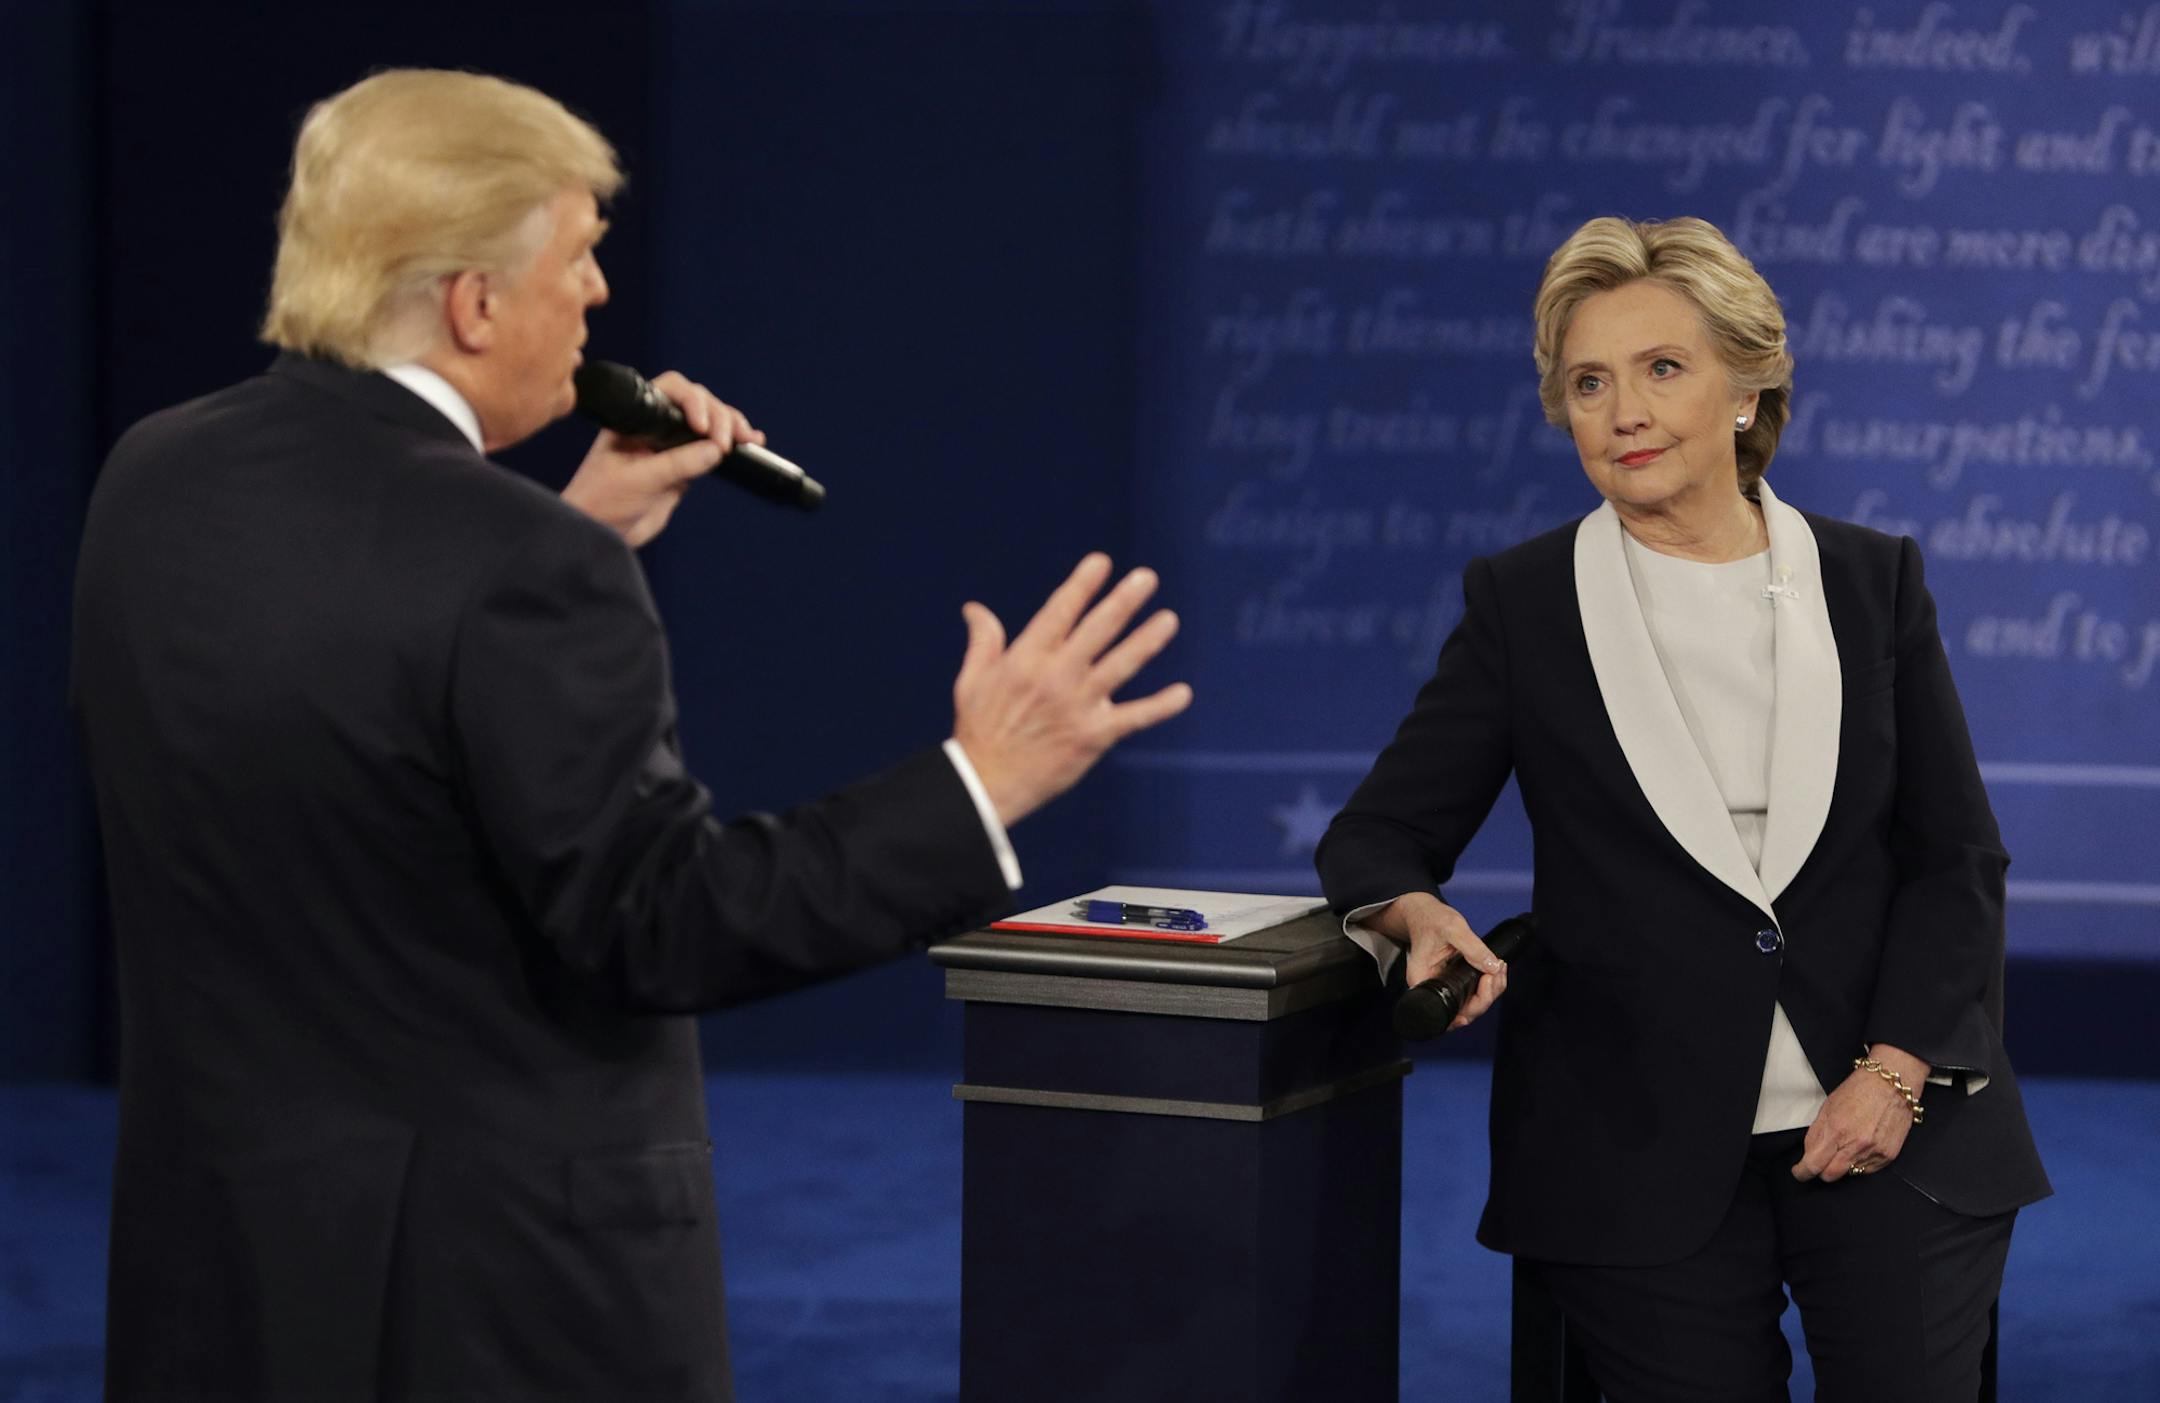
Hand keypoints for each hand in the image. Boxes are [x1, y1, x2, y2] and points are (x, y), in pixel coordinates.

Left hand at [560, 371, 764, 547]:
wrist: (600, 532)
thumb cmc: (602, 501)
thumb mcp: (640, 480)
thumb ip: (678, 463)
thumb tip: (716, 450)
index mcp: (636, 418)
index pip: (671, 391)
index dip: (694, 402)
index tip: (704, 427)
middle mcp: (655, 424)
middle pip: (697, 402)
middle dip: (719, 416)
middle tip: (727, 443)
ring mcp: (671, 444)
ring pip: (710, 422)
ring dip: (731, 426)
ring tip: (748, 439)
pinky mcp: (684, 465)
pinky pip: (713, 448)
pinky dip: (732, 444)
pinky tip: (752, 443)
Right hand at [952, 553, 1192, 825]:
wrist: (986, 784)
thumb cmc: (978, 730)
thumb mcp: (972, 680)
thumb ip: (983, 641)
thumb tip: (974, 608)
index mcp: (1026, 658)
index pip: (1060, 611)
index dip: (1082, 585)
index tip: (1102, 562)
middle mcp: (1056, 676)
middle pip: (1097, 629)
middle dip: (1124, 601)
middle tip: (1147, 578)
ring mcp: (1078, 705)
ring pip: (1121, 664)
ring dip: (1148, 640)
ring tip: (1169, 619)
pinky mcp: (1094, 736)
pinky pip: (1135, 717)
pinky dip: (1161, 706)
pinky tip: (1183, 693)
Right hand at [1366, 892, 1507, 1030]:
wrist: (1425, 913)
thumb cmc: (1430, 920)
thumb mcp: (1452, 929)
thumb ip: (1473, 948)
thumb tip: (1492, 966)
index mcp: (1423, 981)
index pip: (1450, 1011)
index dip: (1472, 1006)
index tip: (1486, 984)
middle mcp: (1433, 989)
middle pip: (1465, 1011)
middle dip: (1487, 995)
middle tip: (1496, 972)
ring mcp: (1445, 986)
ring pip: (1473, 1003)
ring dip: (1492, 990)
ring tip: (1499, 967)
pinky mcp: (1455, 981)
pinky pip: (1475, 992)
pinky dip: (1489, 984)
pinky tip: (1496, 969)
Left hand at [1792, 1042, 1929, 1182]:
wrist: (1892, 1085)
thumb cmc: (1859, 1091)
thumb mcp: (1827, 1107)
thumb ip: (1816, 1133)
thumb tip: (1809, 1154)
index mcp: (1836, 1130)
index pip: (1813, 1164)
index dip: (1803, 1172)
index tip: (1800, 1172)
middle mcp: (1855, 1145)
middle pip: (1830, 1176)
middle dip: (1822, 1170)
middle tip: (1822, 1161)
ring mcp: (1874, 1152)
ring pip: (1849, 1173)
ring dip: (1843, 1164)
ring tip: (1847, 1145)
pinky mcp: (1888, 1155)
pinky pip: (1868, 1170)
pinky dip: (1860, 1163)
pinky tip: (1862, 1146)